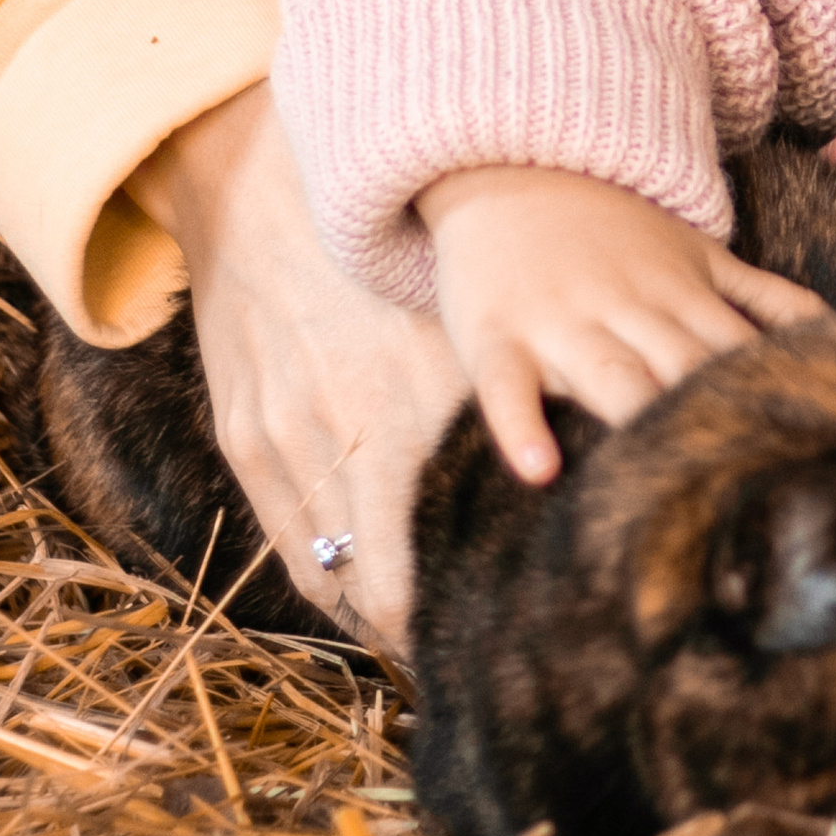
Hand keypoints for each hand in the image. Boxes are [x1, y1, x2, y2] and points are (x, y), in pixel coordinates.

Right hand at [133, 81, 470, 659]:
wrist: (265, 186)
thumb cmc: (395, 254)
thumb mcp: (463, 321)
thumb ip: (523, 395)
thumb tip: (592, 472)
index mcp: (414, 404)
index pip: (445, 552)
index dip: (479, 604)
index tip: (526, 626)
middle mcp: (343, 432)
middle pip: (386, 584)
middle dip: (434, 626)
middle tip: (485, 649)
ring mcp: (283, 439)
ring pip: (332, 575)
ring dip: (380, 612)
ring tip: (433, 637)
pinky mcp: (243, 436)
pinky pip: (287, 544)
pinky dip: (330, 578)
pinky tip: (371, 596)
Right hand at [416, 165, 824, 486]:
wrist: (513, 164)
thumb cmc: (613, 227)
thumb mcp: (696, 250)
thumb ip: (761, 295)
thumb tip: (834, 329)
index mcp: (683, 296)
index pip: (739, 353)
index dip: (775, 396)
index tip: (814, 446)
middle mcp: (629, 311)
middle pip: (682, 369)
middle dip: (715, 417)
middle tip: (752, 481)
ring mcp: (562, 324)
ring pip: (609, 375)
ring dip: (636, 416)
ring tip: (654, 473)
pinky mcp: (498, 337)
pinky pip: (507, 387)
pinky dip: (519, 427)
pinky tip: (537, 469)